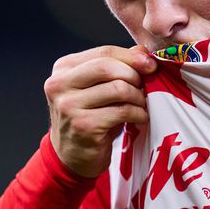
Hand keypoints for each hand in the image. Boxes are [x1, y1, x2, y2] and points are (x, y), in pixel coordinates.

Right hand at [44, 45, 155, 176]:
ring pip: (118, 88)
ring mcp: (69, 105)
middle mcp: (60, 84)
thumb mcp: (97, 87)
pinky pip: (122, 111)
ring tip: (141, 104)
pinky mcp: (83, 125)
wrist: (71, 157)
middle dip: (134, 75)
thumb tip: (142, 51)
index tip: (150, 65)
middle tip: (145, 87)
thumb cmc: (88, 117)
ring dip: (138, 96)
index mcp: (63, 68)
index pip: (103, 52)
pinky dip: (138, 113)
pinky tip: (139, 118)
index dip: (131, 57)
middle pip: (108, 66)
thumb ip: (117, 66)